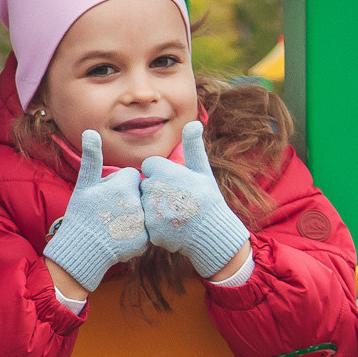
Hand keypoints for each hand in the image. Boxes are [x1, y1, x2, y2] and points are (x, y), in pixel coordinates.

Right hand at [42, 130, 148, 291]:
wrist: (80, 250)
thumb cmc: (80, 215)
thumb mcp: (84, 185)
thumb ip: (91, 158)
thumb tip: (90, 131)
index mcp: (124, 184)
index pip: (133, 176)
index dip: (121, 184)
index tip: (107, 196)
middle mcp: (137, 202)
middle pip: (140, 193)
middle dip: (129, 200)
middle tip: (109, 213)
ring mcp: (142, 222)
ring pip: (144, 212)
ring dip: (133, 217)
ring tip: (113, 226)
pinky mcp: (144, 241)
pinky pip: (145, 232)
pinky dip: (135, 235)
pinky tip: (119, 238)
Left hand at [140, 120, 250, 278]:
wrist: (214, 234)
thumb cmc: (208, 199)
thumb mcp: (202, 171)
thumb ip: (193, 146)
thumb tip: (194, 122)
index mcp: (165, 172)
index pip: (149, 165)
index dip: (161, 172)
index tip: (174, 181)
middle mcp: (154, 191)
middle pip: (144, 184)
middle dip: (156, 190)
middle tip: (176, 199)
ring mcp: (151, 212)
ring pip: (143, 203)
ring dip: (155, 207)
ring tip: (175, 212)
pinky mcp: (150, 230)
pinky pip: (145, 223)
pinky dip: (156, 225)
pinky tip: (171, 226)